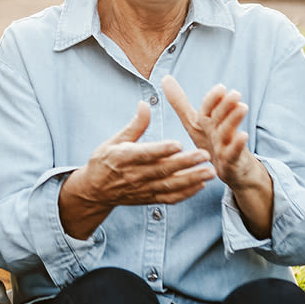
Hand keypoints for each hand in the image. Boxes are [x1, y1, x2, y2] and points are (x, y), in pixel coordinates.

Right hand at [58, 101, 215, 238]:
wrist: (94, 191)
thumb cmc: (104, 161)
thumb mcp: (114, 140)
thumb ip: (135, 125)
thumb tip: (145, 104)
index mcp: (124, 157)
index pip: (146, 154)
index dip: (162, 150)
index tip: (179, 144)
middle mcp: (134, 175)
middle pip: (163, 170)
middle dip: (186, 163)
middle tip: (206, 154)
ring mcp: (143, 189)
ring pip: (170, 186)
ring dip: (192, 180)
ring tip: (210, 172)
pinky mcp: (148, 199)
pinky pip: (169, 198)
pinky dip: (185, 194)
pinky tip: (201, 186)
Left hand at [161, 76, 273, 236]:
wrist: (232, 167)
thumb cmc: (211, 141)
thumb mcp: (194, 122)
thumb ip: (180, 102)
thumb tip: (165, 77)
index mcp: (207, 121)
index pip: (208, 108)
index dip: (214, 99)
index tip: (222, 88)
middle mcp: (218, 130)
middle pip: (220, 116)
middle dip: (227, 105)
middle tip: (235, 94)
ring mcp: (226, 145)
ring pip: (228, 131)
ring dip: (235, 119)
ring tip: (242, 107)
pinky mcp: (232, 161)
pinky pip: (234, 152)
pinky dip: (238, 144)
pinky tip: (243, 135)